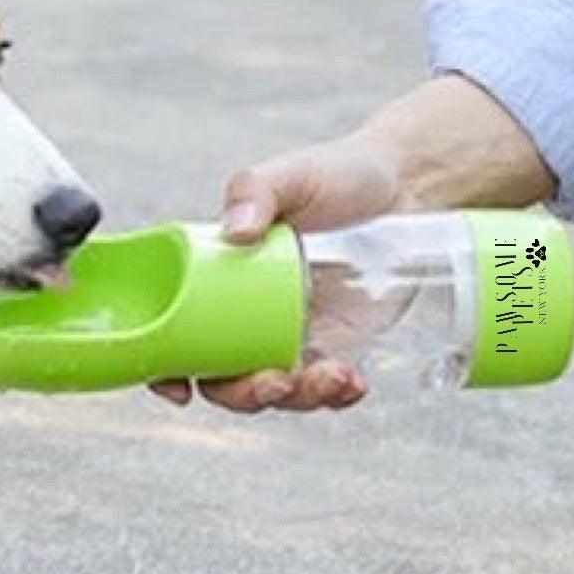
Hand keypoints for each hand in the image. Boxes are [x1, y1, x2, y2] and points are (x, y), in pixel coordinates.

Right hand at [152, 132, 403, 410]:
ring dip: (296, 399)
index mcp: (218, 277)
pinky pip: (326, 388)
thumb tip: (234, 231)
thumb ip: (255, 192)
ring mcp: (291, 334)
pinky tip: (354, 382)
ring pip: (275, 390)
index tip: (179, 390)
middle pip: (222, 378)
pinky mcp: (337, 345)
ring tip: (332, 377)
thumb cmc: (337, 174)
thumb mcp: (290, 175)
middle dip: (242, 394)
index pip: (176, 331)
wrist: (407, 185)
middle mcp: (246, 314)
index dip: (166, 369)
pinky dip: (337, 396)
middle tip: (275, 380)